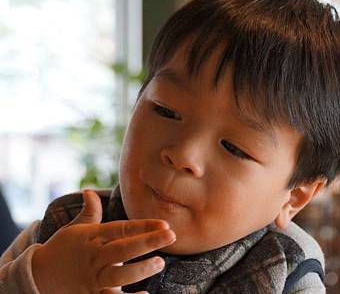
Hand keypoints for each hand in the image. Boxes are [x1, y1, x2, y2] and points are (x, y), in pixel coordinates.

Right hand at [32, 190, 175, 293]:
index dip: (144, 226)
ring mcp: (93, 278)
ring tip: (160, 262)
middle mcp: (95, 257)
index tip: (165, 224)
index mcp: (94, 237)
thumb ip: (89, 213)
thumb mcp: (75, 229)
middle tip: (171, 236)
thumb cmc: (63, 249)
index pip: (122, 229)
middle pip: (123, 249)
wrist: (36, 276)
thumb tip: (90, 192)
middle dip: (148, 242)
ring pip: (118, 275)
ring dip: (140, 270)